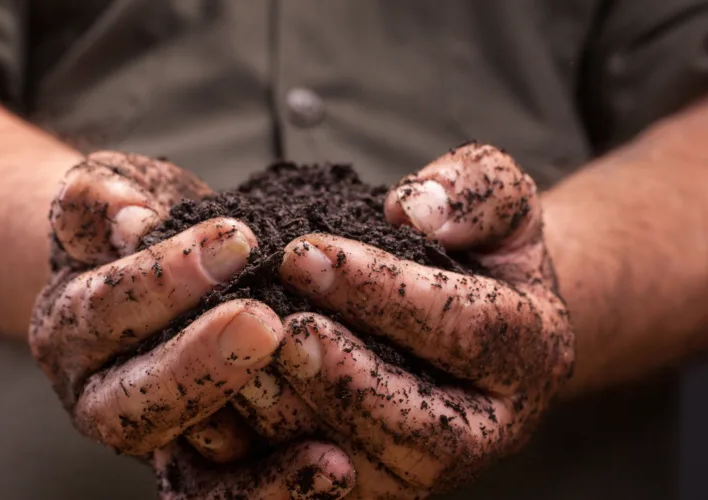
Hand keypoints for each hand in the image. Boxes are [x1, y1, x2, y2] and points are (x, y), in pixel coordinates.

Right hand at [29, 151, 355, 498]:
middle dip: (200, 365)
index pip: (106, 307)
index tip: (236, 238)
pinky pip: (228, 493)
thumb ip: (101, 199)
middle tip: (264, 324)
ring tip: (319, 436)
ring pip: (186, 471)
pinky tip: (336, 466)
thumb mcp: (109, 192)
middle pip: (135, 402)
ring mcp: (151, 436)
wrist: (140, 264)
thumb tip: (127, 218)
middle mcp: (100, 394)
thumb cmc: (136, 223)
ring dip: (254, 459)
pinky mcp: (198, 463)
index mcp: (72, 326)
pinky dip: (277, 487)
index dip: (166, 277)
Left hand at [272, 144, 574, 494]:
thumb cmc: (479, 250)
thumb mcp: (497, 201)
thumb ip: (475, 190)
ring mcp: (440, 465)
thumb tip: (416, 211)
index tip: (303, 251)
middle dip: (349, 378)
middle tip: (283, 328)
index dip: (384, 291)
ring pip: (380, 473)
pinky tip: (240, 407)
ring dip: (310, 426)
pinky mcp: (389, 481)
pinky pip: (335, 490)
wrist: (475, 313)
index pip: (466, 327)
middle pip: (430, 429)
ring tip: (249, 370)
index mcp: (532, 350)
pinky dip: (283, 461)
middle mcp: (494, 426)